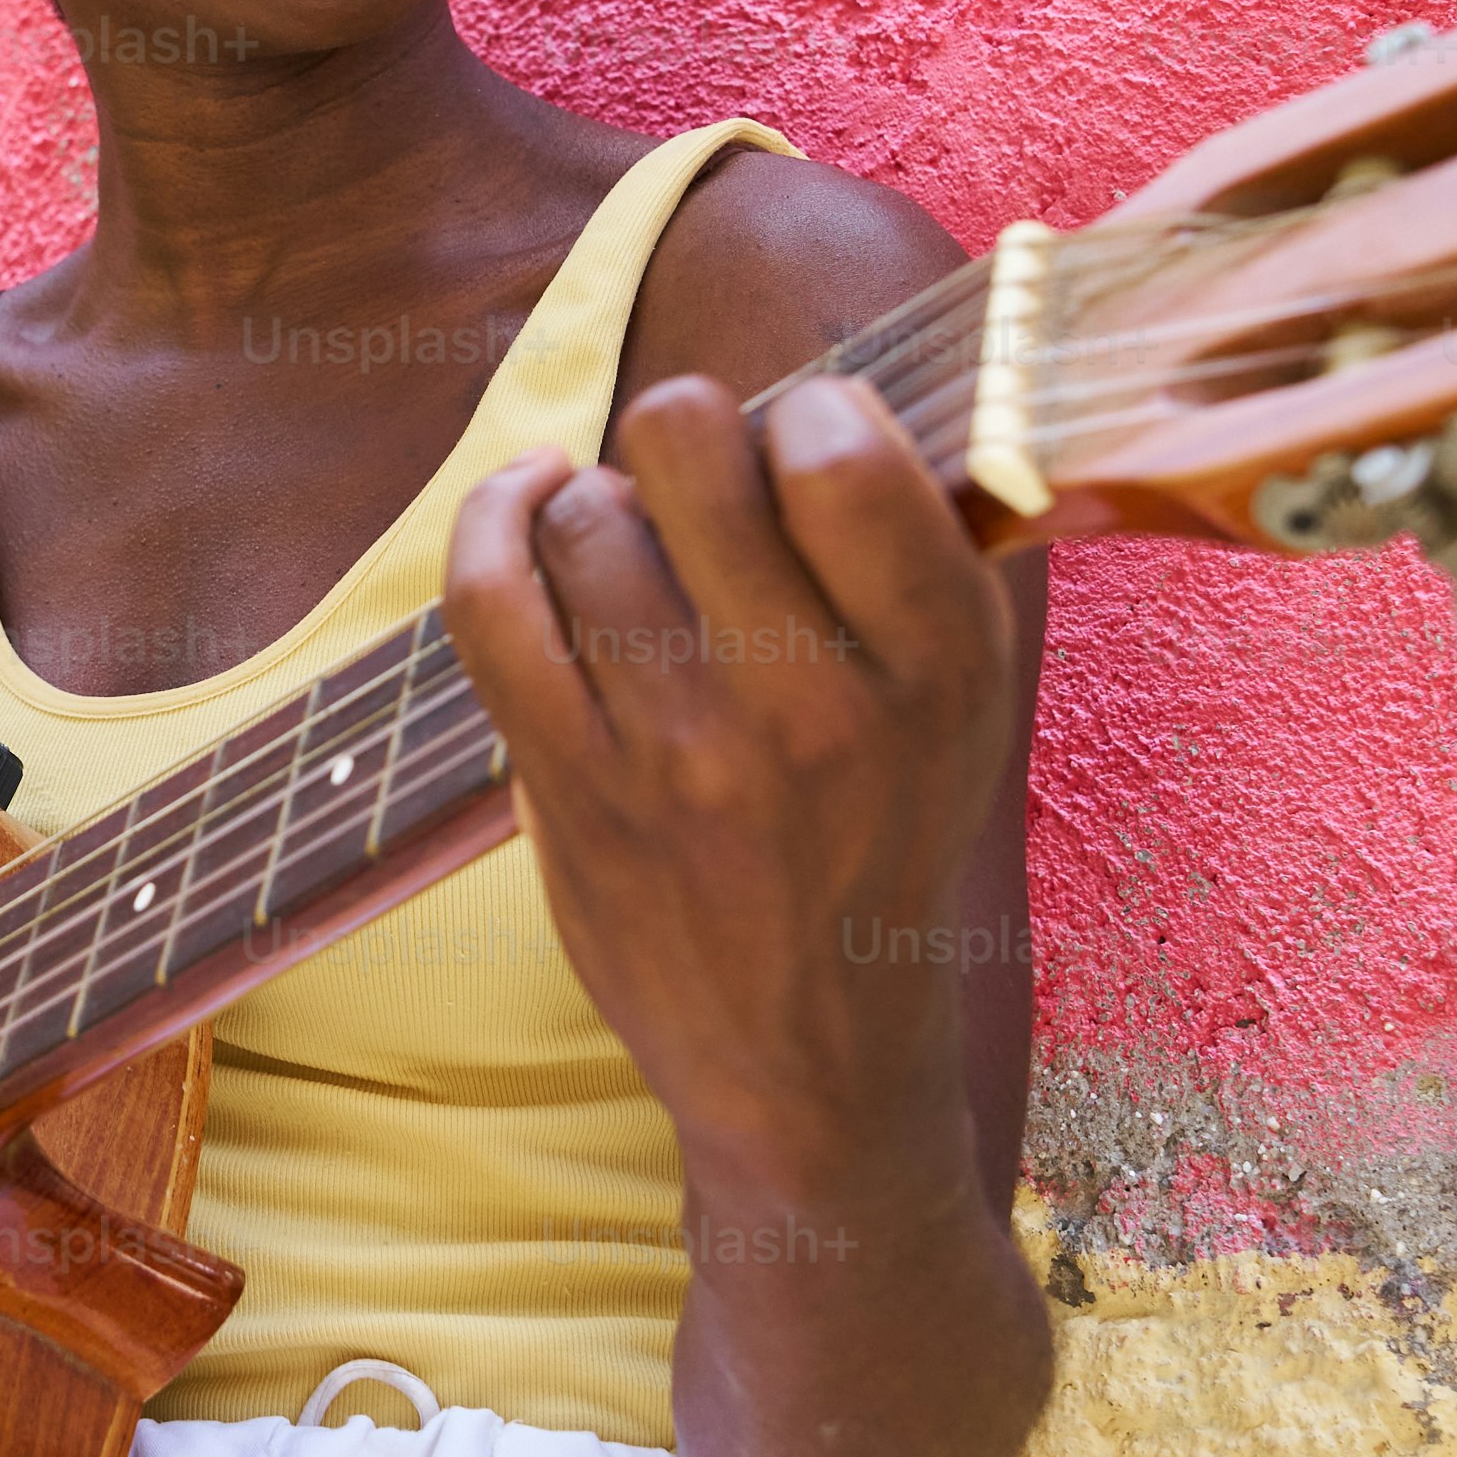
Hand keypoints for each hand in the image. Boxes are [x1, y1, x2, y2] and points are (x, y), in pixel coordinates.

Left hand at [440, 371, 1024, 1219]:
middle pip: (692, 444)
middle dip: (687, 430)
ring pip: (586, 518)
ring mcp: (681, 754)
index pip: (840, 446)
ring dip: (600, 503)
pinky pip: (494, 602)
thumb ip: (912, 557)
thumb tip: (826, 393)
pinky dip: (497, 522)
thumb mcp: (962, 710)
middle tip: (701, 475)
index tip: (800, 452)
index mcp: (936, 668)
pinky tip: (530, 503)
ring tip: (633, 540)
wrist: (812, 1063)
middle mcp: (812, 705)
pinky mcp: (574, 793)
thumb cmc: (883, 846)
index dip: (805, 413)